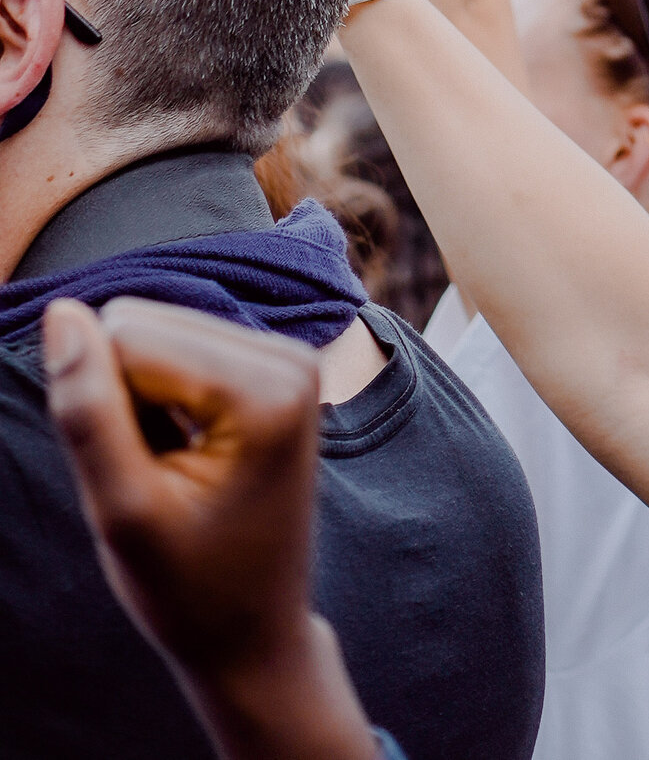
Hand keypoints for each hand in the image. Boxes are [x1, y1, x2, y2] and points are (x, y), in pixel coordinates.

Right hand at [43, 297, 372, 759]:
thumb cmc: (189, 590)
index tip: (142, 480)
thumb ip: (88, 412)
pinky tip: (188, 459)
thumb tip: (61, 313)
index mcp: (268, 384)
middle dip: (126, 402)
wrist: (253, 634)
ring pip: (153, 336)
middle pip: (144, 325)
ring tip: (175, 473)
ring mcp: (285, 357)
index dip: (105, 411)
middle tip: (158, 480)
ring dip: (141, 407)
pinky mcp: (271, 366)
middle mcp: (288, 353)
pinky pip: (177, 353)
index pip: (127, 334)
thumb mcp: (124, 512)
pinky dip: (162, 407)